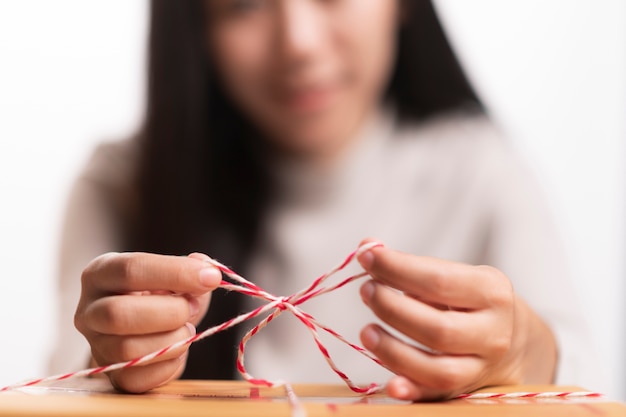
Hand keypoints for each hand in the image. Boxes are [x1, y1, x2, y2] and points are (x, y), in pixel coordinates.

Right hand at [74, 252, 220, 392]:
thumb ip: (192, 267)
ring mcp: (95, 345)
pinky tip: (179, 352)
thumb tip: (206, 270)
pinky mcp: (110, 375)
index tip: (211, 278)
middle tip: (192, 308)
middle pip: (118, 314)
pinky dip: (168, 366)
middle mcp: (89, 309)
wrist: (148, 326)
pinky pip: (136, 379)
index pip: (130, 270)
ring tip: (187, 330)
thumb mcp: (174, 273)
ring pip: (126, 349)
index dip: (175, 273)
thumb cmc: (161, 294)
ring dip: (171, 340)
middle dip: (169, 312)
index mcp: (102, 273)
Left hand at [357, 241, 556, 400]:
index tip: (366, 257)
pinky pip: (437, 397)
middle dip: (393, 309)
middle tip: (366, 291)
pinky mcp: (467, 391)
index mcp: (491, 291)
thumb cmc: (471, 301)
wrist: (514, 341)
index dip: (397, 269)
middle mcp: (494, 332)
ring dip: (394, 351)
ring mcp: (483, 367)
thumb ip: (412, 266)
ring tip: (366, 332)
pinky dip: (412, 391)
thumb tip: (368, 247)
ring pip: (438, 370)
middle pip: (438, 328)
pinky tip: (391, 385)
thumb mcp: (455, 276)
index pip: (439, 281)